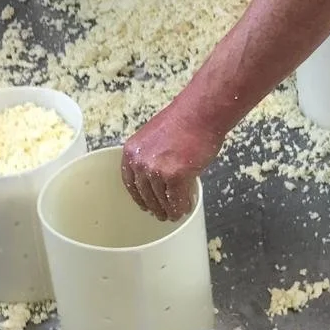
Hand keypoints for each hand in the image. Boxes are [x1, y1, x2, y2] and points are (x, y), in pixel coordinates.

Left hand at [121, 104, 223, 221]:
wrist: (200, 113)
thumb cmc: (183, 120)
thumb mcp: (155, 137)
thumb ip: (152, 157)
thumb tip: (159, 176)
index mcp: (132, 151)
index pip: (129, 181)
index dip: (138, 196)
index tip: (144, 204)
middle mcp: (140, 162)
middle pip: (145, 193)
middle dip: (153, 207)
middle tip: (160, 214)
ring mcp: (156, 170)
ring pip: (160, 199)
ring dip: (168, 210)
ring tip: (174, 215)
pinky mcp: (175, 176)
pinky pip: (176, 200)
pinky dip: (181, 207)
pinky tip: (184, 210)